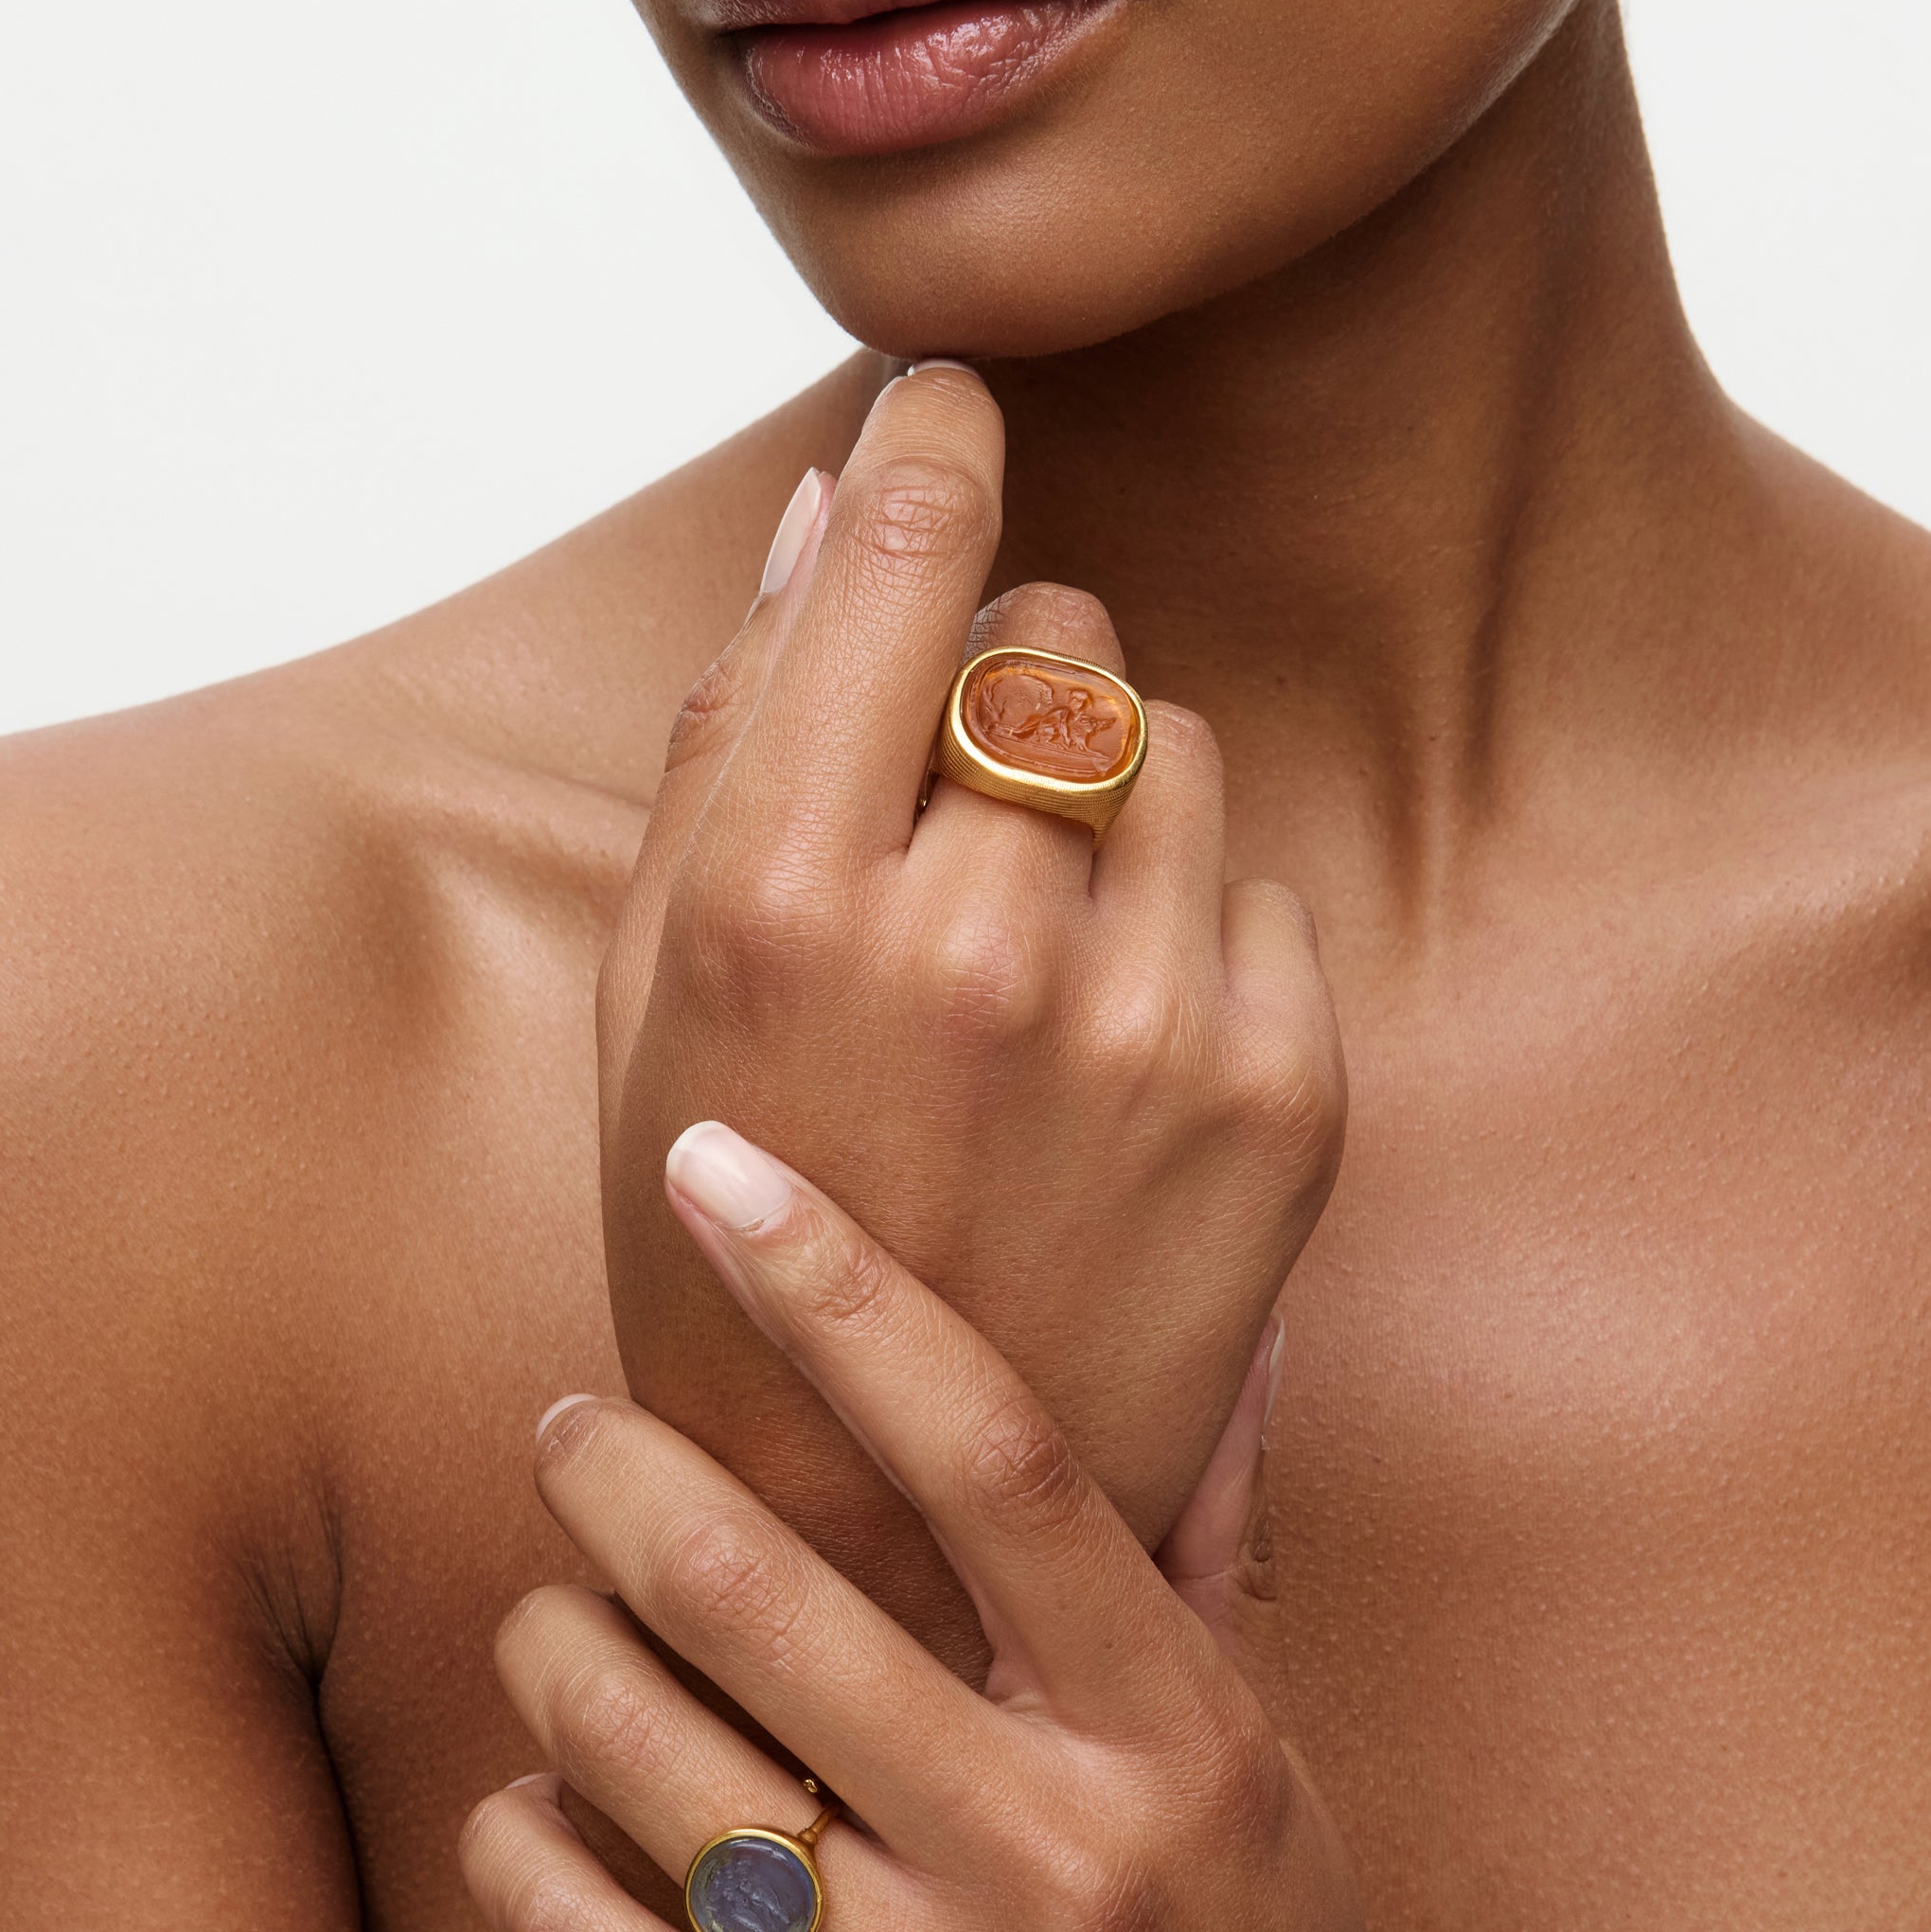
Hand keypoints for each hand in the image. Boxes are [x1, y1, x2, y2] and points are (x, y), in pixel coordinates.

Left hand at [462, 1127, 1444, 1931]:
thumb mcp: (1276, 1793)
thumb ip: (1214, 1558)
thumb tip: (1227, 1332)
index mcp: (1177, 1746)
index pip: (996, 1451)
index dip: (843, 1286)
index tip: (720, 1171)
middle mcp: (1056, 1863)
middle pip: (763, 1583)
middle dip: (615, 1469)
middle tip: (568, 1429)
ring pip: (641, 1753)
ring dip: (548, 1644)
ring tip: (540, 1609)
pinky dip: (524, 1843)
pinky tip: (526, 1801)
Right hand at [598, 364, 1340, 1679]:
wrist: (890, 1528)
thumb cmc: (729, 1251)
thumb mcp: (651, 1002)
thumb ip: (726, 741)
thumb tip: (820, 515)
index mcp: (785, 900)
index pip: (908, 558)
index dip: (938, 446)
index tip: (954, 403)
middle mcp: (980, 939)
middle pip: (1061, 639)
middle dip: (1006, 686)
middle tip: (950, 820)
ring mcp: (1148, 1018)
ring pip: (1176, 744)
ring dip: (1104, 801)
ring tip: (1027, 963)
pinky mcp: (1278, 1091)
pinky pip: (1253, 884)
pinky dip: (1188, 929)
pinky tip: (1108, 1058)